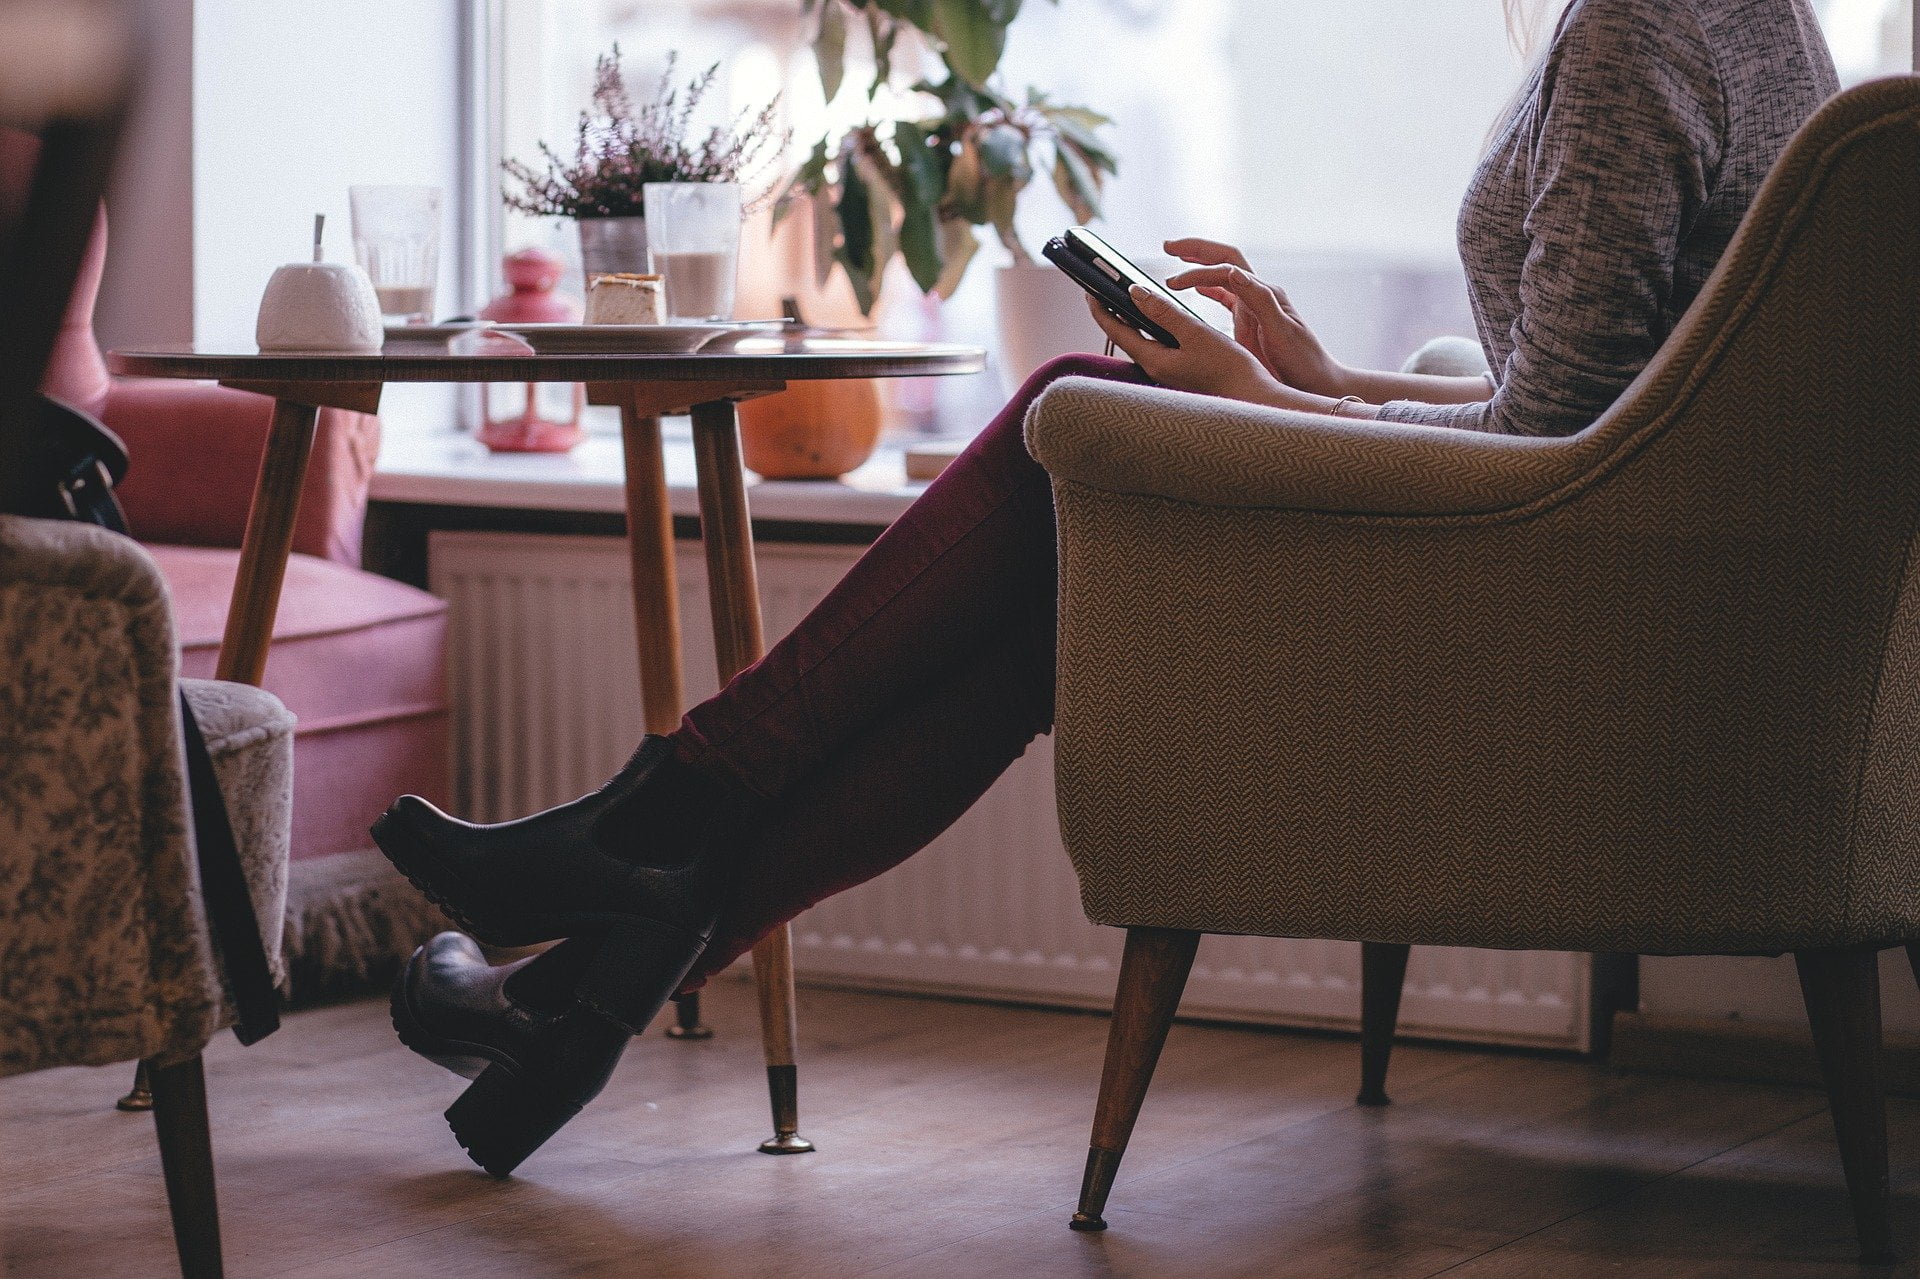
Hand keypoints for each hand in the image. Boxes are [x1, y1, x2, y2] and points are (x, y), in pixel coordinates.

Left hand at [1085, 289, 1285, 406]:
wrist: (1252, 397)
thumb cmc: (1228, 368)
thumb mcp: (1195, 333)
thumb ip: (1164, 312)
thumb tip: (1135, 293)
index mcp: (1154, 360)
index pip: (1116, 331)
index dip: (1100, 308)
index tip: (1089, 288)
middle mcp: (1155, 368)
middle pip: (1124, 336)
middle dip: (1112, 312)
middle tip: (1103, 288)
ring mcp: (1167, 370)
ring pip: (1141, 339)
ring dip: (1131, 318)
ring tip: (1126, 297)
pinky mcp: (1179, 369)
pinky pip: (1157, 344)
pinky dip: (1151, 326)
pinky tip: (1159, 316)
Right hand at [1163, 239, 1346, 397]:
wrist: (1318, 382)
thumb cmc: (1303, 361)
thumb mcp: (1281, 331)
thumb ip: (1259, 299)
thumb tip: (1232, 272)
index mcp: (1264, 294)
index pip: (1225, 270)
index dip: (1197, 272)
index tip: (1173, 283)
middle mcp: (1258, 295)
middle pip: (1224, 259)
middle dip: (1196, 250)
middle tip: (1168, 246)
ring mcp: (1254, 307)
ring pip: (1223, 275)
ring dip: (1199, 265)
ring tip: (1174, 260)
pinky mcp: (1251, 322)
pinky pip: (1226, 297)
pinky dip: (1208, 289)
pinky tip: (1195, 290)